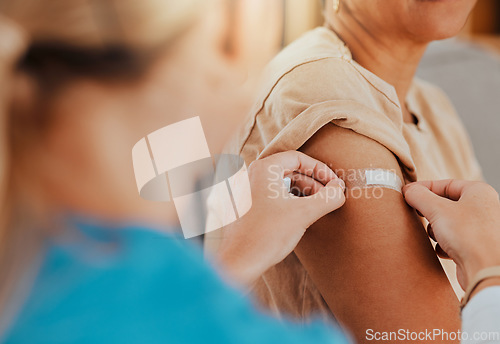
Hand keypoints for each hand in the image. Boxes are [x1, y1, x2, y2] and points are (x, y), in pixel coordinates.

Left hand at [216, 151, 345, 285]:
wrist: (239, 262)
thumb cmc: (266, 236)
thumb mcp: (304, 214)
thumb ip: (328, 197)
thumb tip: (340, 189)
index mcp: (263, 169)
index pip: (298, 157)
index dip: (320, 169)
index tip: (334, 184)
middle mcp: (251, 174)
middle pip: (290, 169)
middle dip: (313, 182)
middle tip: (330, 195)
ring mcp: (246, 189)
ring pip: (282, 182)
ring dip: (303, 191)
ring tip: (319, 206)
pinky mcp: (246, 204)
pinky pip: (272, 194)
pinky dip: (290, 199)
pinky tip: (302, 214)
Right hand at [403, 180, 499, 289]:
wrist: (486, 270)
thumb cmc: (469, 235)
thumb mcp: (436, 209)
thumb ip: (418, 196)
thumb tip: (408, 190)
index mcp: (479, 192)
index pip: (446, 184)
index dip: (424, 188)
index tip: (407, 194)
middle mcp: (483, 207)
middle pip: (446, 203)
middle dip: (430, 212)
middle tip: (418, 214)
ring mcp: (481, 227)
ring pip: (448, 222)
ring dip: (436, 230)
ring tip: (436, 236)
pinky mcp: (477, 246)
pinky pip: (454, 239)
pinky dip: (444, 244)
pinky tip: (444, 249)